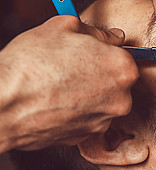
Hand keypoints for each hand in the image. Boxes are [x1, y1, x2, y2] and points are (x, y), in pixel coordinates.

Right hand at [0, 15, 137, 151]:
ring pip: (103, 101)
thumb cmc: (32, 66)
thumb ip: (98, 33)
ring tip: (62, 86)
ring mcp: (105, 120)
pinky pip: (89, 118)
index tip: (94, 54)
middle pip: (117, 82)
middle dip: (100, 75)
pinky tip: (60, 102)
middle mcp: (121, 99)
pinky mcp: (89, 136)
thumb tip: (113, 37)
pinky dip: (79, 111)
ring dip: (90, 94)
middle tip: (74, 69)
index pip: (125, 57)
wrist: (5, 105)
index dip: (106, 54)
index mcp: (123, 69)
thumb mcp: (66, 28)